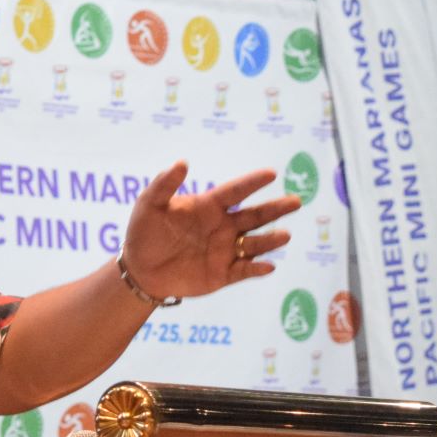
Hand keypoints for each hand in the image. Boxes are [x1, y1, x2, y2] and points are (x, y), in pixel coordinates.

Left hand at [119, 161, 299, 300]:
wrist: (140, 270)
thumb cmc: (144, 232)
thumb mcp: (149, 204)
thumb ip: (164, 184)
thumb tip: (183, 162)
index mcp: (209, 206)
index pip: (235, 191)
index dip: (252, 183)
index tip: (271, 173)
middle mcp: (223, 227)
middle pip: (254, 216)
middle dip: (276, 209)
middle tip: (297, 201)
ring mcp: (225, 251)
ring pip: (254, 243)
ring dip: (270, 240)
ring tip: (285, 235)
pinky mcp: (222, 274)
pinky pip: (244, 270)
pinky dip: (256, 268)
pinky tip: (268, 265)